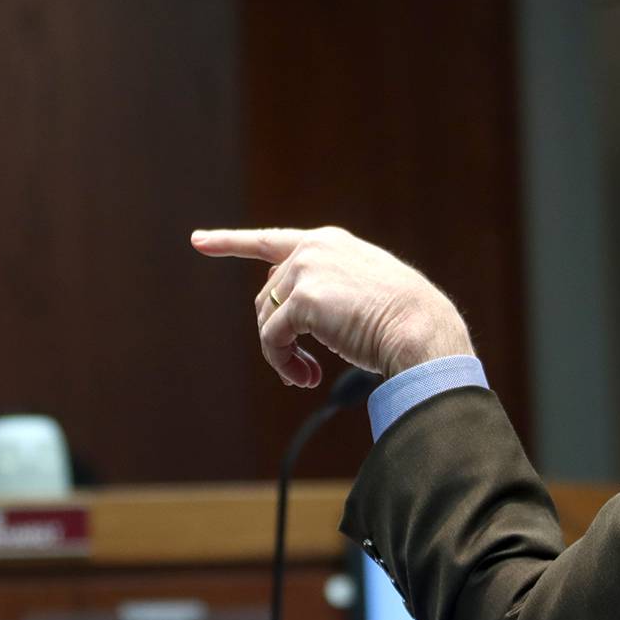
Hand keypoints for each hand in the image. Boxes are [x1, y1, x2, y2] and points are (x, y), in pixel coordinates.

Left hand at [190, 226, 473, 387]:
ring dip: (280, 353)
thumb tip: (281, 314)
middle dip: (277, 333)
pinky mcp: (303, 299)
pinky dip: (282, 362)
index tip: (198, 241)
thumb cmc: (401, 319)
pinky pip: (272, 338)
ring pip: (266, 319)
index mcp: (328, 243)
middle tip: (299, 368)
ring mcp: (307, 270)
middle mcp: (313, 249)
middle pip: (266, 295)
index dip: (230, 242)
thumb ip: (323, 288)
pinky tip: (304, 378)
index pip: (269, 241)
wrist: (421, 330)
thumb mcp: (362, 289)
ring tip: (304, 375)